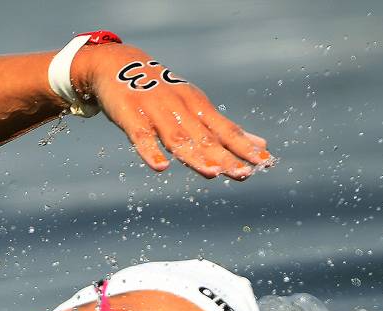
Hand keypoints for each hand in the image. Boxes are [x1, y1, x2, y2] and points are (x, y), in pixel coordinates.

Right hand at [74, 44, 271, 179]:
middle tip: (244, 173)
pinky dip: (151, 152)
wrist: (117, 64)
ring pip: (178, 138)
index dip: (244, 146)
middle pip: (206, 137)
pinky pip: (142, 137)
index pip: (226, 130)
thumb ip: (223, 129)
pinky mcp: (131, 116)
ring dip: (195, 156)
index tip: (265, 161)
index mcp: (198, 107)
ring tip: (213, 173)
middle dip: (226, 156)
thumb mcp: (194, 105)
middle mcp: (181, 108)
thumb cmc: (161, 91)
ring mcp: (156, 112)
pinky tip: (161, 167)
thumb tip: (260, 145)